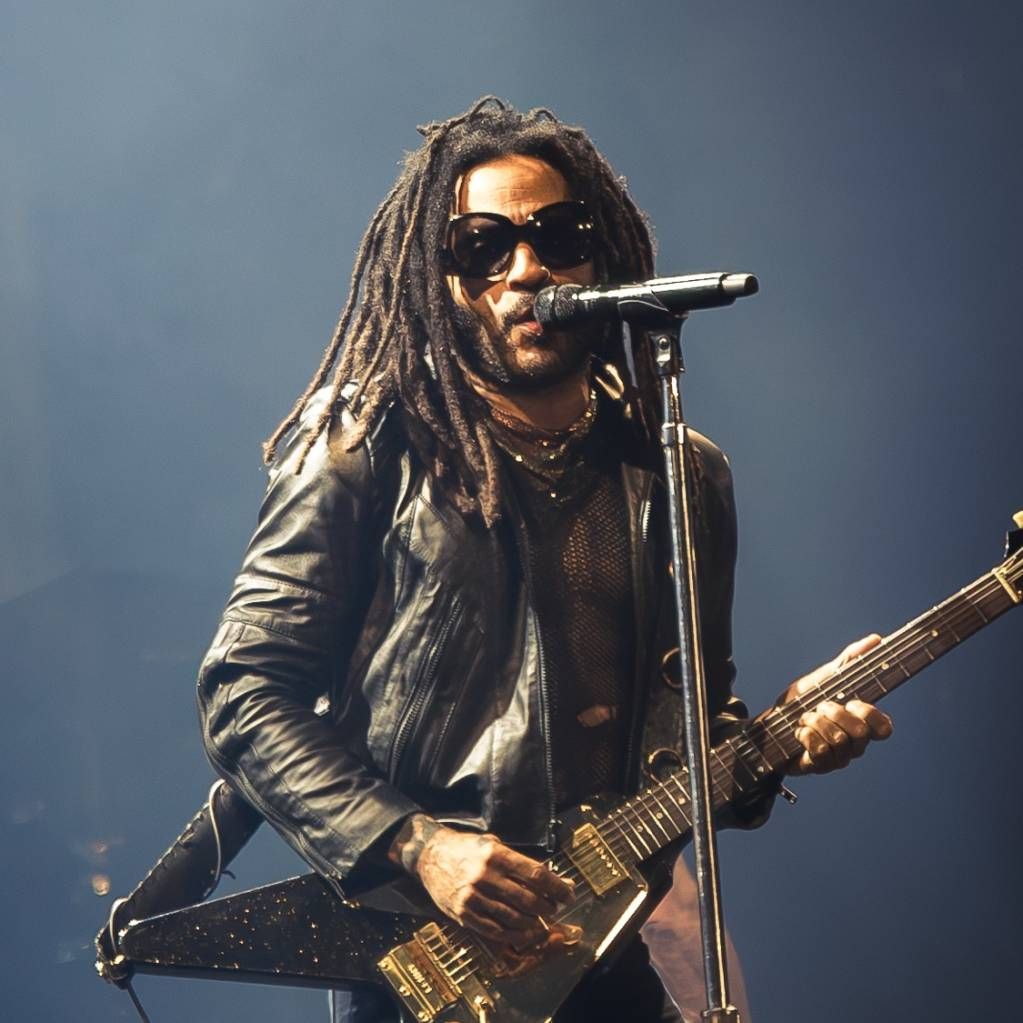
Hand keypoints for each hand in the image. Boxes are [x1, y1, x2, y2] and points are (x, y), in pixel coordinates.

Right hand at [389, 814, 574, 946]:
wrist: (430, 855)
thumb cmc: (466, 848)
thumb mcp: (492, 844)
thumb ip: (517, 860)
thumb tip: (549, 876)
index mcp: (495, 855)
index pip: (534, 873)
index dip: (556, 886)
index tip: (568, 892)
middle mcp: (484, 875)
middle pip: (527, 898)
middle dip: (547, 906)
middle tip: (555, 908)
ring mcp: (473, 896)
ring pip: (513, 917)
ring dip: (533, 923)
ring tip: (542, 922)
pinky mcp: (463, 913)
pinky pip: (494, 930)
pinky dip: (514, 935)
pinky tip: (524, 933)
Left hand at [776, 634, 893, 775]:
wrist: (769, 722)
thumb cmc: (801, 702)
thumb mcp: (824, 677)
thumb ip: (849, 660)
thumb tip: (875, 639)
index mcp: (860, 723)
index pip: (883, 727)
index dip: (869, 715)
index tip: (852, 702)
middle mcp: (854, 744)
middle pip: (859, 732)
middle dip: (833, 713)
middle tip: (819, 707)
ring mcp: (839, 758)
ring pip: (837, 740)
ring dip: (814, 723)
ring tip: (805, 718)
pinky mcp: (820, 766)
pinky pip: (820, 751)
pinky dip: (805, 736)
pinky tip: (798, 732)